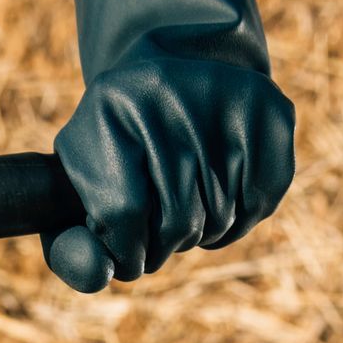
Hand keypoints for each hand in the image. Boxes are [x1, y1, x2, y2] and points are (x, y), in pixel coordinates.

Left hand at [46, 0, 293, 291]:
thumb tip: (102, 273)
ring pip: (220, 220)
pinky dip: (242, 216)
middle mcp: (169, 89)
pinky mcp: (271, 107)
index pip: (124, 216)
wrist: (180, 68)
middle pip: (176, 223)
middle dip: (166, 244)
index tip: (126, 249)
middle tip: (160, 221)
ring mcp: (225, 94)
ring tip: (190, 200)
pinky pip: (260, 203)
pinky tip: (223, 188)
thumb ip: (70, 249)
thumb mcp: (79, 194)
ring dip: (205, 233)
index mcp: (109, 103)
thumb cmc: (122, 149)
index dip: (126, 253)